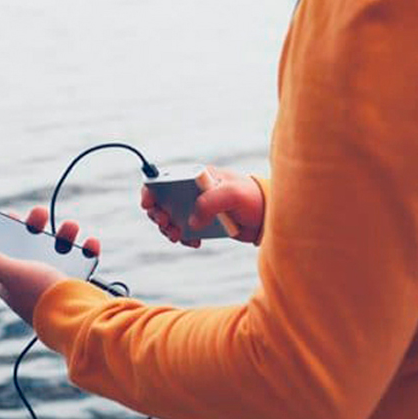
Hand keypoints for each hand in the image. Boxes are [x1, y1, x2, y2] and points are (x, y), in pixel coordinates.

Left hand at [0, 206, 100, 324]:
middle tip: (39, 214)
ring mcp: (56, 283)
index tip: (12, 215)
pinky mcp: (77, 284)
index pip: (4, 253)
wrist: (76, 319)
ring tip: (71, 227)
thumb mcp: (9, 272)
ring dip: (65, 234)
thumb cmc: (39, 295)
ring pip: (59, 250)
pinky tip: (89, 244)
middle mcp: (32, 281)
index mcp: (11, 281)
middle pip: (32, 247)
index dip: (7, 233)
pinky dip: (87, 250)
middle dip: (37, 226)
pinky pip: (83, 261)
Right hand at [141, 166, 265, 247]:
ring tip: (178, 236)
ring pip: (171, 217)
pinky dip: (183, 238)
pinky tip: (193, 242)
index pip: (167, 177)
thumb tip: (191, 221)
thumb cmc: (253, 198)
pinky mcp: (202, 222)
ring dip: (169, 228)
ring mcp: (197, 207)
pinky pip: (184, 230)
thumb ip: (210, 202)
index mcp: (197, 176)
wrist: (267, 217)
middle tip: (166, 224)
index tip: (149, 204)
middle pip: (163, 200)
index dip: (152, 189)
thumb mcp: (233, 195)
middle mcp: (194, 190)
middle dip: (159, 214)